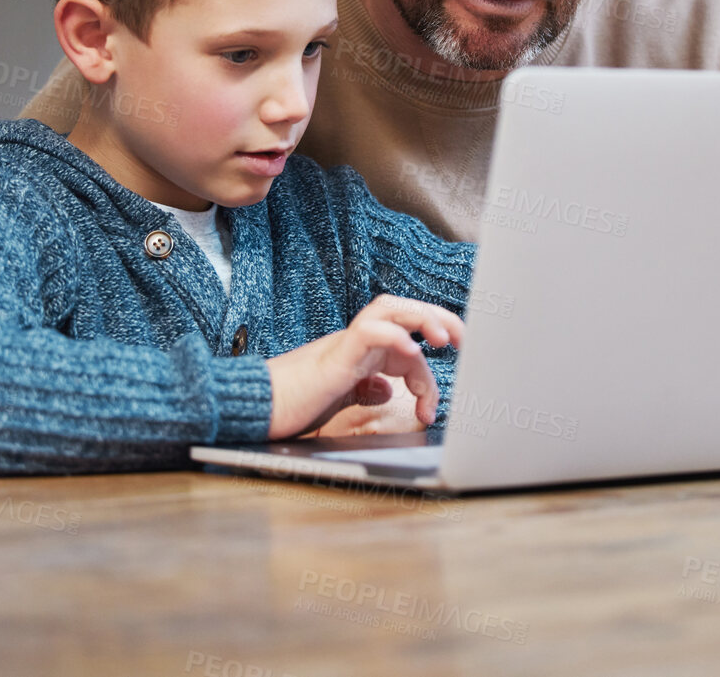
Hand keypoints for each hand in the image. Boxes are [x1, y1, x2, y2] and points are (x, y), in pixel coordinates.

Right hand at [266, 295, 463, 439]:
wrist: (255, 409)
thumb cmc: (292, 405)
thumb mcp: (338, 402)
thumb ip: (363, 391)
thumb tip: (385, 389)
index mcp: (359, 353)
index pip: (405, 346)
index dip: (427, 373)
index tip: (434, 405)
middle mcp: (354, 342)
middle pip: (401, 311)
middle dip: (437, 319)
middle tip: (463, 340)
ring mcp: (344, 345)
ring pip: (388, 310)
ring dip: (421, 318)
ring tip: (444, 338)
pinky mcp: (334, 357)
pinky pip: (369, 333)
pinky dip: (394, 337)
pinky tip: (413, 352)